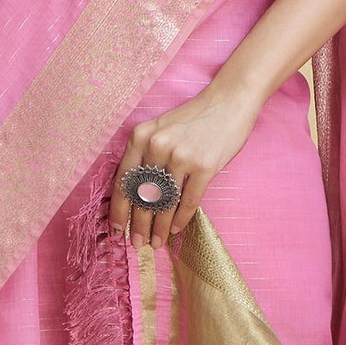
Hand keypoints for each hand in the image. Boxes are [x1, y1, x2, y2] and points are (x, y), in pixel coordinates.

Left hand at [109, 82, 263, 248]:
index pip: (123, 181)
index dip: (119, 209)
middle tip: (137, 243)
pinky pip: (189, 200)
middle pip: (143, 195)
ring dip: (160, 227)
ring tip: (157, 243)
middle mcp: (158, 146)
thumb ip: (145, 155)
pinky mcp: (205, 166)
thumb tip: (134, 195)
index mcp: (140, 137)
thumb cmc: (193, 118)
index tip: (116, 229)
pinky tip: (176, 230)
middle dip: (138, 224)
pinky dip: (181, 218)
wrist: (229, 101)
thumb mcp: (160, 129)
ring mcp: (182, 156)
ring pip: (165, 202)